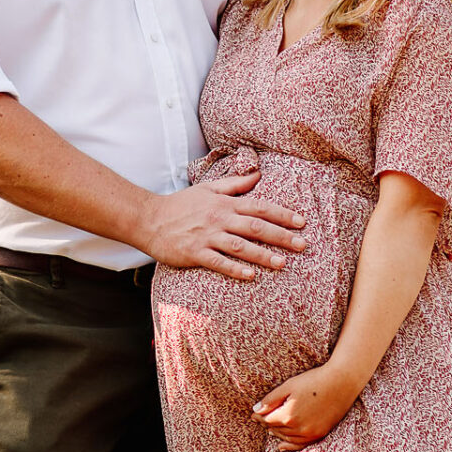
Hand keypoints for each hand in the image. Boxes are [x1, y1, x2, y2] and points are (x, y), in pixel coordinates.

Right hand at [140, 172, 305, 280]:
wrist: (149, 219)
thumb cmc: (180, 204)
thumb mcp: (207, 188)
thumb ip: (234, 184)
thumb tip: (258, 175)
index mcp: (224, 203)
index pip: (259, 207)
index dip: (282, 214)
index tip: (301, 222)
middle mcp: (219, 219)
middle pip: (255, 227)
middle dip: (281, 236)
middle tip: (302, 245)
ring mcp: (207, 236)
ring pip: (240, 246)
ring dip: (262, 255)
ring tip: (282, 263)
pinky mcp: (195, 253)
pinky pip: (218, 262)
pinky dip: (235, 269)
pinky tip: (251, 276)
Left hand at [254, 363, 360, 451]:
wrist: (341, 383)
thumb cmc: (313, 380)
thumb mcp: (289, 386)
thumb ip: (271, 400)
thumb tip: (255, 410)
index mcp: (288, 415)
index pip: (267, 420)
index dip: (259, 416)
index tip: (253, 414)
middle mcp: (298, 428)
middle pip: (276, 429)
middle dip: (267, 423)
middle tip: (260, 419)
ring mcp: (310, 433)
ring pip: (286, 437)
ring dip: (277, 433)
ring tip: (270, 429)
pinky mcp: (320, 434)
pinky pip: (301, 444)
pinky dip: (290, 446)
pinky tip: (282, 446)